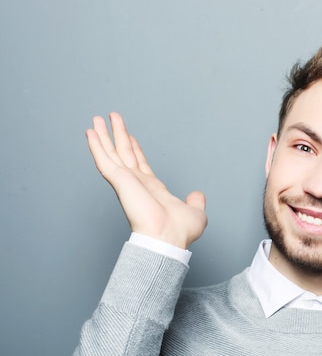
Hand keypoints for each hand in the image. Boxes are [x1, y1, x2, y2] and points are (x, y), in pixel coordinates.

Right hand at [86, 112, 207, 248]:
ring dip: (104, 135)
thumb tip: (197, 195)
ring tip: (97, 118)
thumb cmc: (180, 232)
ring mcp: (126, 182)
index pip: (141, 165)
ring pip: (112, 153)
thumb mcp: (195, 212)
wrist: (168, 238)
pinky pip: (104, 160)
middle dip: (118, 136)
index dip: (136, 150)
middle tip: (112, 118)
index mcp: (153, 190)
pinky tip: (90, 132)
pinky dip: (96, 146)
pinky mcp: (119, 181)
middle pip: (124, 154)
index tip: (131, 137)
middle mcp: (137, 184)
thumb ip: (196, 202)